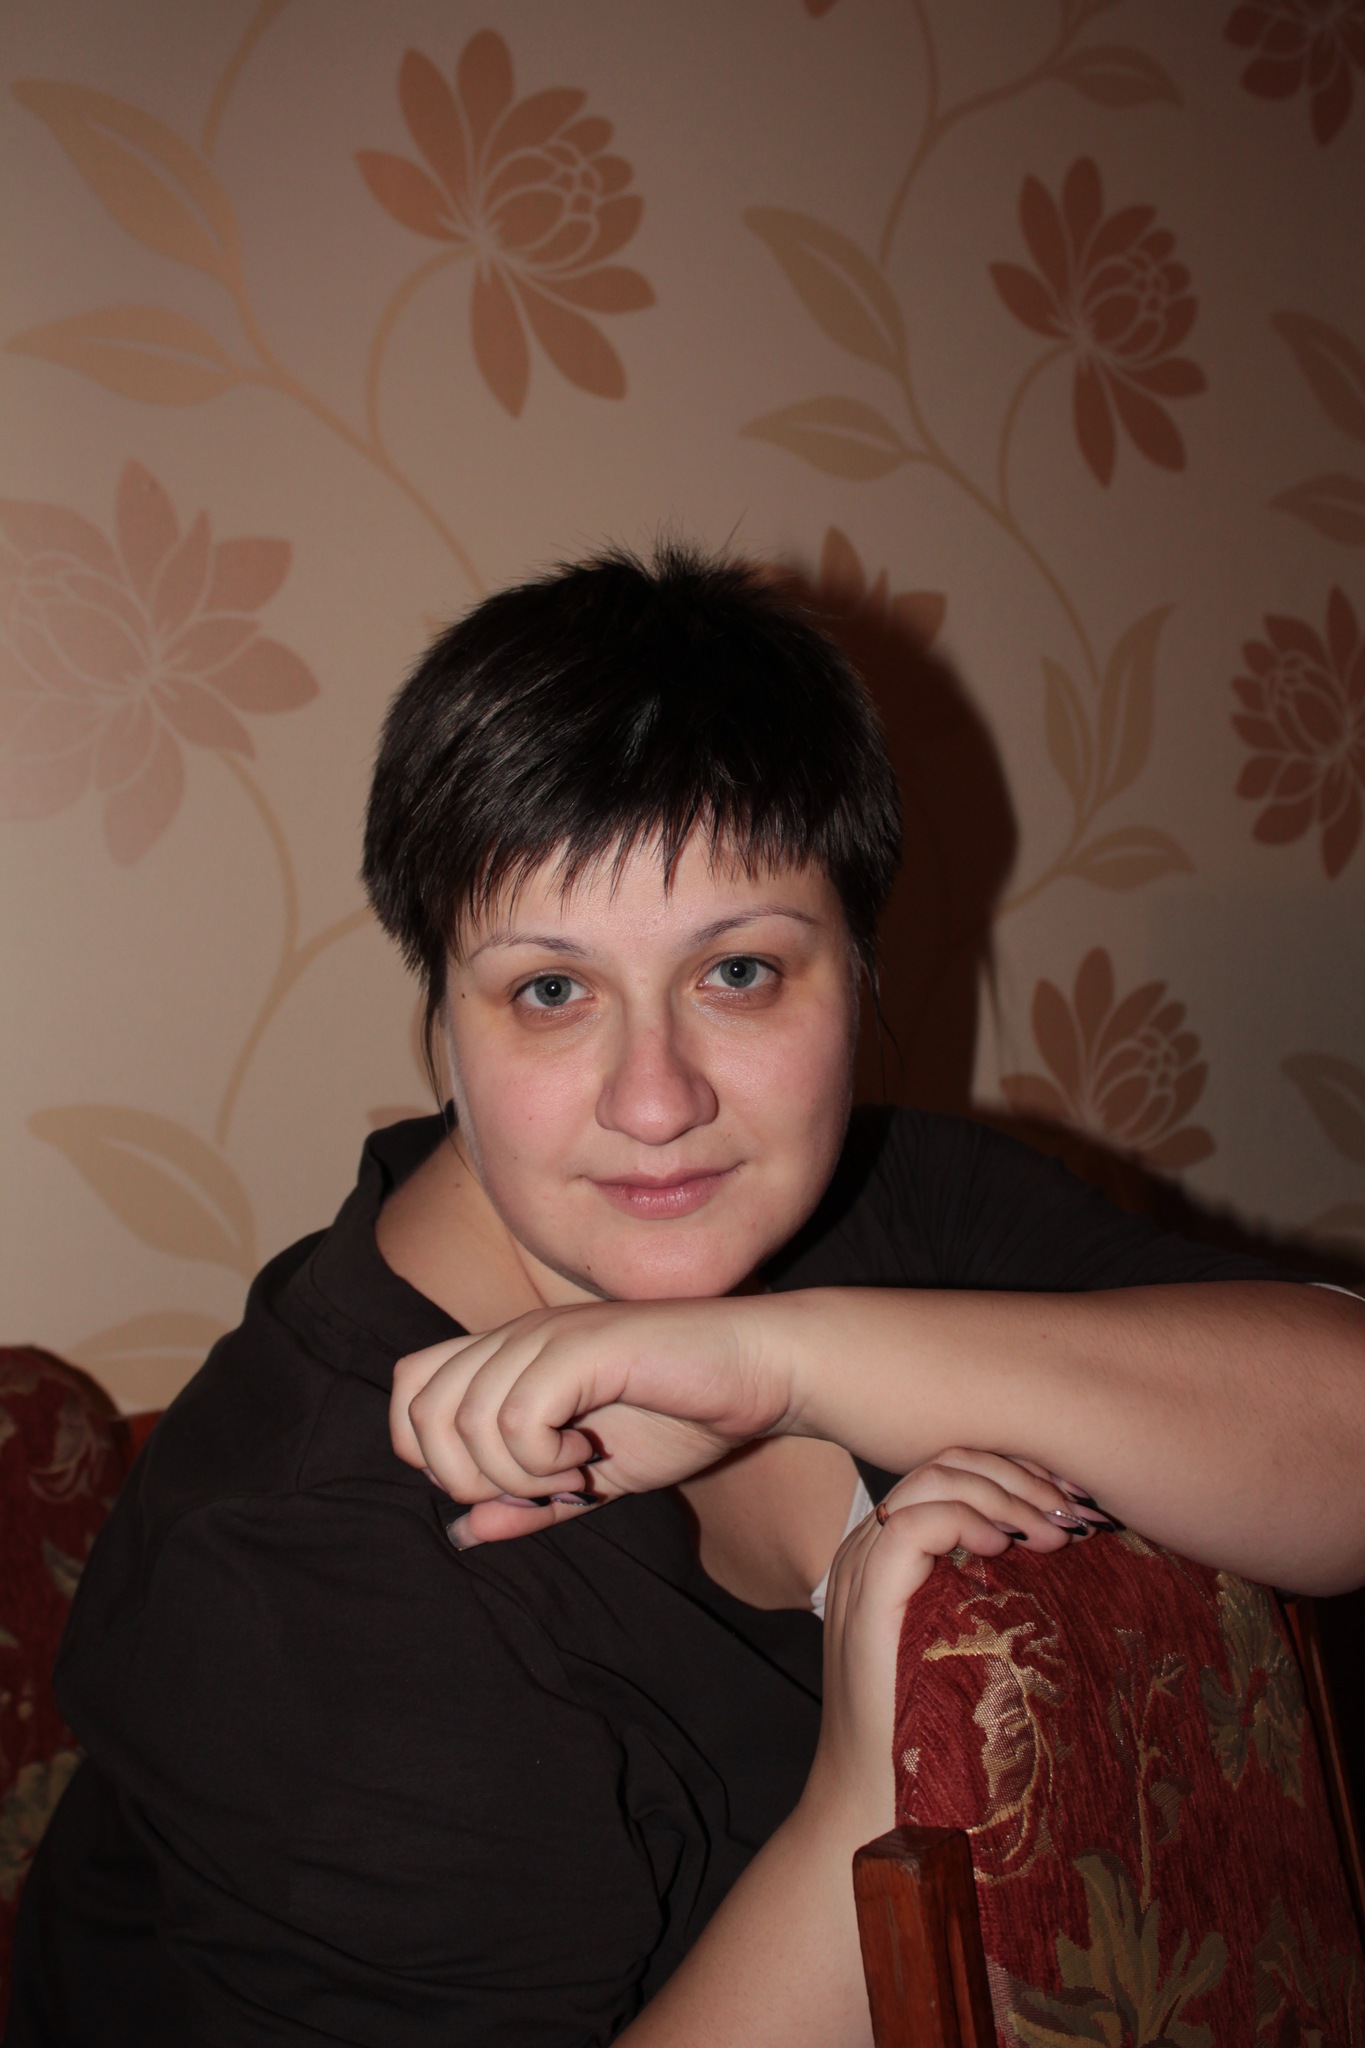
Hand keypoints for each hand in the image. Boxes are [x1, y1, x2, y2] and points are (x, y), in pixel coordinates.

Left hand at [391, 1296, 790, 1545]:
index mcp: (512, 1355)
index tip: (501, 1482)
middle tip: (532, 1488)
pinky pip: (516, 1417)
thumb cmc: (684, 1416)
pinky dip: (541, 1460)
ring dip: (513, 1472)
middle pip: (421, 1409)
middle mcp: (518, 1336)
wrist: (762, 1372)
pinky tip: (585, 1459)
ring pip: (465, 1420)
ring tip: (569, 1475)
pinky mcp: (584, 1348)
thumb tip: (462, 1534)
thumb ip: (528, 1501)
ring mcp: (548, 1336)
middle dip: (465, 1475)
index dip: (432, 1450)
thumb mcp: (593, 1477)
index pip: (411, 1388)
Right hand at [800, 1450, 1088, 1835]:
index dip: (1016, 1472)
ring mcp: (862, 1569)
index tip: (1074, 1501)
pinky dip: (966, 1519)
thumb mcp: (970, 1643)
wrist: (877, 1805)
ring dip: (1007, 1494)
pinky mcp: (866, 1598)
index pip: (952, 1471)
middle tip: (1076, 1515)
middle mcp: (870, 1547)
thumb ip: (990, 1591)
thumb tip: (1064, 1548)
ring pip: (931, 1480)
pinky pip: (911, 1525)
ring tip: (1056, 1534)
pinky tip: (1005, 1546)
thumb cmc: (934, 1735)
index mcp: (891, 1552)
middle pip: (945, 1462)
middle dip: (1020, 1474)